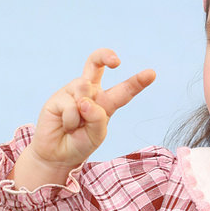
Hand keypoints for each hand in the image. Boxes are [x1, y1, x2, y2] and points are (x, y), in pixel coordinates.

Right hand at [31, 48, 155, 169]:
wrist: (58, 154)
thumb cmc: (80, 143)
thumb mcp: (97, 135)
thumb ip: (97, 118)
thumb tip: (84, 101)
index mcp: (106, 101)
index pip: (123, 90)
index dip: (137, 81)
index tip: (151, 74)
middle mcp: (89, 91)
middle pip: (97, 63)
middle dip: (106, 56)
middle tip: (116, 62)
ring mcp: (73, 92)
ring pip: (84, 89)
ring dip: (82, 112)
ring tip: (75, 126)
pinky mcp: (58, 97)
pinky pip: (71, 106)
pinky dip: (70, 121)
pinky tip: (65, 126)